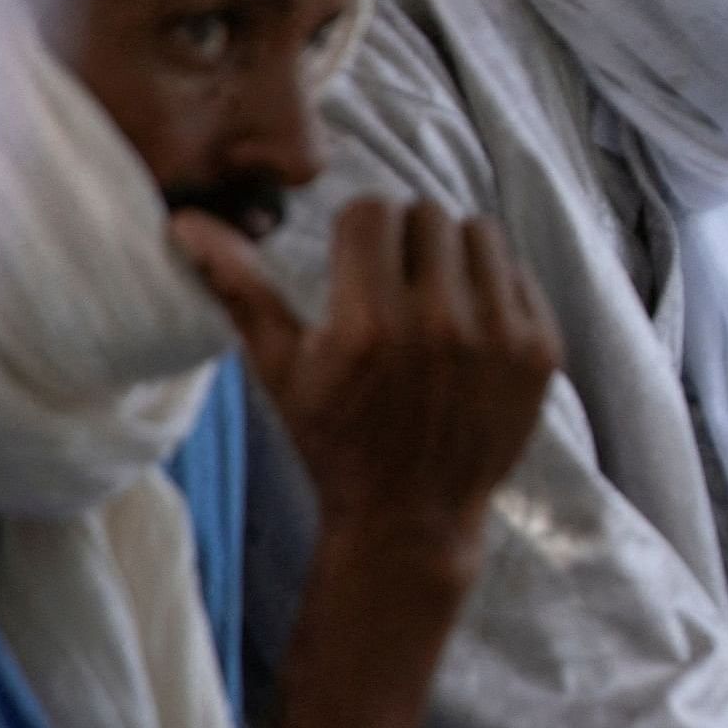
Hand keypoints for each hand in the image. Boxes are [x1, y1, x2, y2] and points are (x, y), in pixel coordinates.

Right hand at [175, 199, 560, 578]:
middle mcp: (440, 324)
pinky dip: (494, 286)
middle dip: (404, 239)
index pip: (371, 211)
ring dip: (452, 253)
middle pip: (427, 215)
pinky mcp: (542, 350)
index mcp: (368, 324)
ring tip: (433, 293)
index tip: (353, 261)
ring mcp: (501, 337)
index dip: (357, 230)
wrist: (413, 516)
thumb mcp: (281, 369)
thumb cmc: (336, 440)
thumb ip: (240, 287)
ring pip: (480, 232)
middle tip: (392, 279)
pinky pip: (519, 272)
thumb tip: (185, 222)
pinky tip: (470, 322)